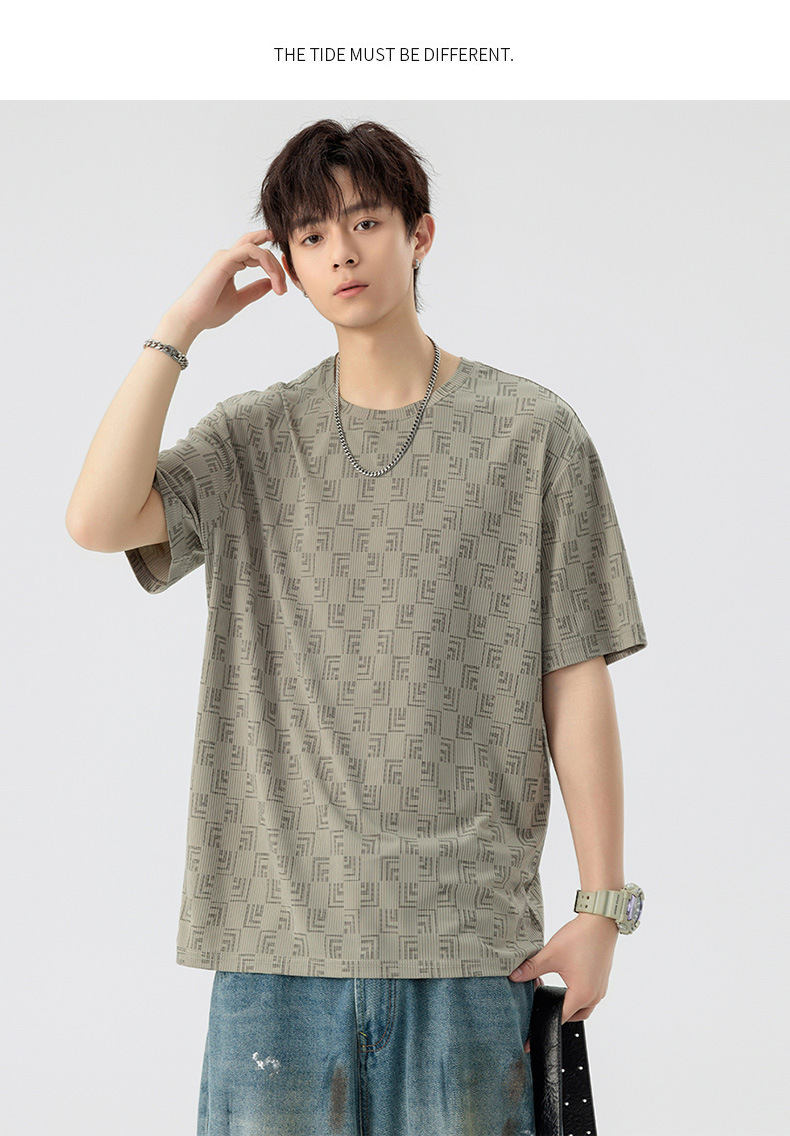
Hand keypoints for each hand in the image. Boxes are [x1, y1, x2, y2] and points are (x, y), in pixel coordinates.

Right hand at [167, 229, 288, 336]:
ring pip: (258, 249)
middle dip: (276, 264)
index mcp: (231, 264)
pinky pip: (251, 251)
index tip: (283, 283)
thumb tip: (271, 283)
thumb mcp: (240, 300)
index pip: (256, 253)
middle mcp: (228, 257)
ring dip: (274, 267)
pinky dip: (266, 262)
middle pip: (259, 248)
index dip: (272, 265)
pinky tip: (272, 278)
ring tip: (280, 286)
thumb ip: (255, 290)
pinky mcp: (224, 260)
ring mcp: (225, 257)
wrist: (192, 318)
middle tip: (284, 286)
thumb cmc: (210, 311)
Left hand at [508, 914, 618, 1041]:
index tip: (531, 1039)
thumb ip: (531, 968)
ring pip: (583, 1007)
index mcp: (581, 994)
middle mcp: (594, 995)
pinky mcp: (601, 979)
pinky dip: (577, 995)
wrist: (601, 921)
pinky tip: (566, 981)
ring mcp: (600, 988)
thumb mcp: (551, 954)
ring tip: (552, 995)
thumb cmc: (580, 938)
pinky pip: (589, 996)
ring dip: (568, 1004)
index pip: (559, 1019)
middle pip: (573, 1016)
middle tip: (541, 1008)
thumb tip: (514, 977)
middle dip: (557, 1014)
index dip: (543, 1026)